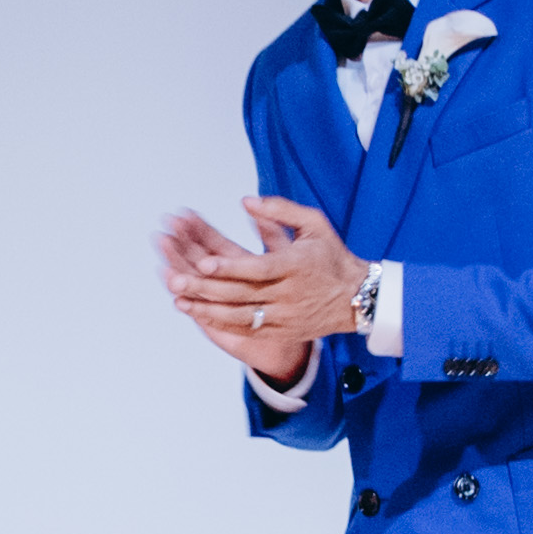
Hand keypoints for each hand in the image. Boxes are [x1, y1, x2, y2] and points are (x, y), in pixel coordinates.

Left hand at [169, 197, 360, 388]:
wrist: (357, 298)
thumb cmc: (332, 256)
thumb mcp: (314, 224)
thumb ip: (281, 210)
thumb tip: (247, 202)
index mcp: (296, 266)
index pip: (258, 268)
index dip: (229, 266)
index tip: (203, 262)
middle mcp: (289, 294)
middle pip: (242, 294)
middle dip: (205, 288)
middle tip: (175, 280)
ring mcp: (285, 316)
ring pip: (240, 316)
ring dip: (206, 309)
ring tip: (179, 300)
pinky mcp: (281, 331)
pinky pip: (246, 330)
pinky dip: (220, 323)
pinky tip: (198, 314)